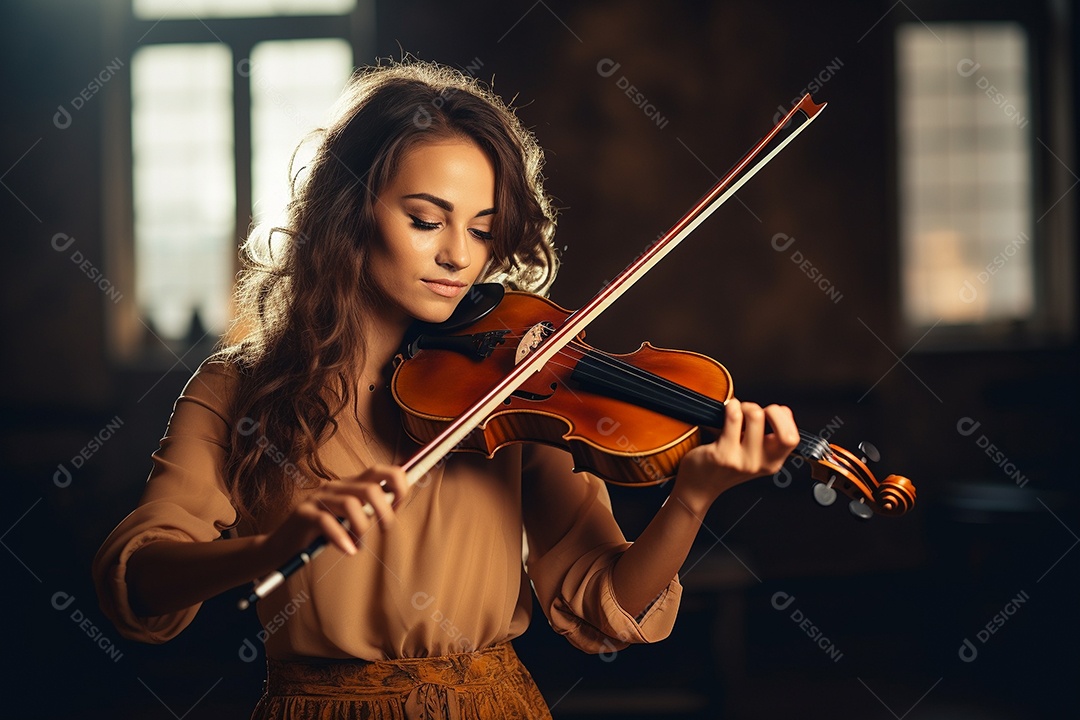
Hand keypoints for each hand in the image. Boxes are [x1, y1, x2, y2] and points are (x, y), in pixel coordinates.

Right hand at [256, 463, 408, 568]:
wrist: (282, 546)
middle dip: (385, 512)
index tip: (398, 508)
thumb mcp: (349, 518)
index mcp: (350, 484)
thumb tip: (397, 500)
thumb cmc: (321, 533)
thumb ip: (369, 508)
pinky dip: (342, 539)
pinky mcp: (303, 514)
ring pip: (351, 505)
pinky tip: (348, 550)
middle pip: (371, 489)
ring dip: (362, 529)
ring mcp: (318, 499)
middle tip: (384, 530)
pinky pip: (327, 522)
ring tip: (359, 545)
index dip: (398, 486)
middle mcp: (335, 486)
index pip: (382, 471)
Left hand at [672, 399, 799, 512]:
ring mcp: (741, 460)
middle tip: (754, 412)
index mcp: (772, 463)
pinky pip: (733, 418)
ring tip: (738, 411)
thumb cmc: (726, 466)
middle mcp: (759, 464)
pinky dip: (732, 406)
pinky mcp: (722, 454)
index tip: (772, 414)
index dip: (784, 418)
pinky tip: (728, 409)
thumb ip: (770, 438)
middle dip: (768, 409)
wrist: (700, 486)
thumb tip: (782, 411)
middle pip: (777, 423)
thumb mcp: (756, 456)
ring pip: (755, 416)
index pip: (793, 437)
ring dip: (745, 405)